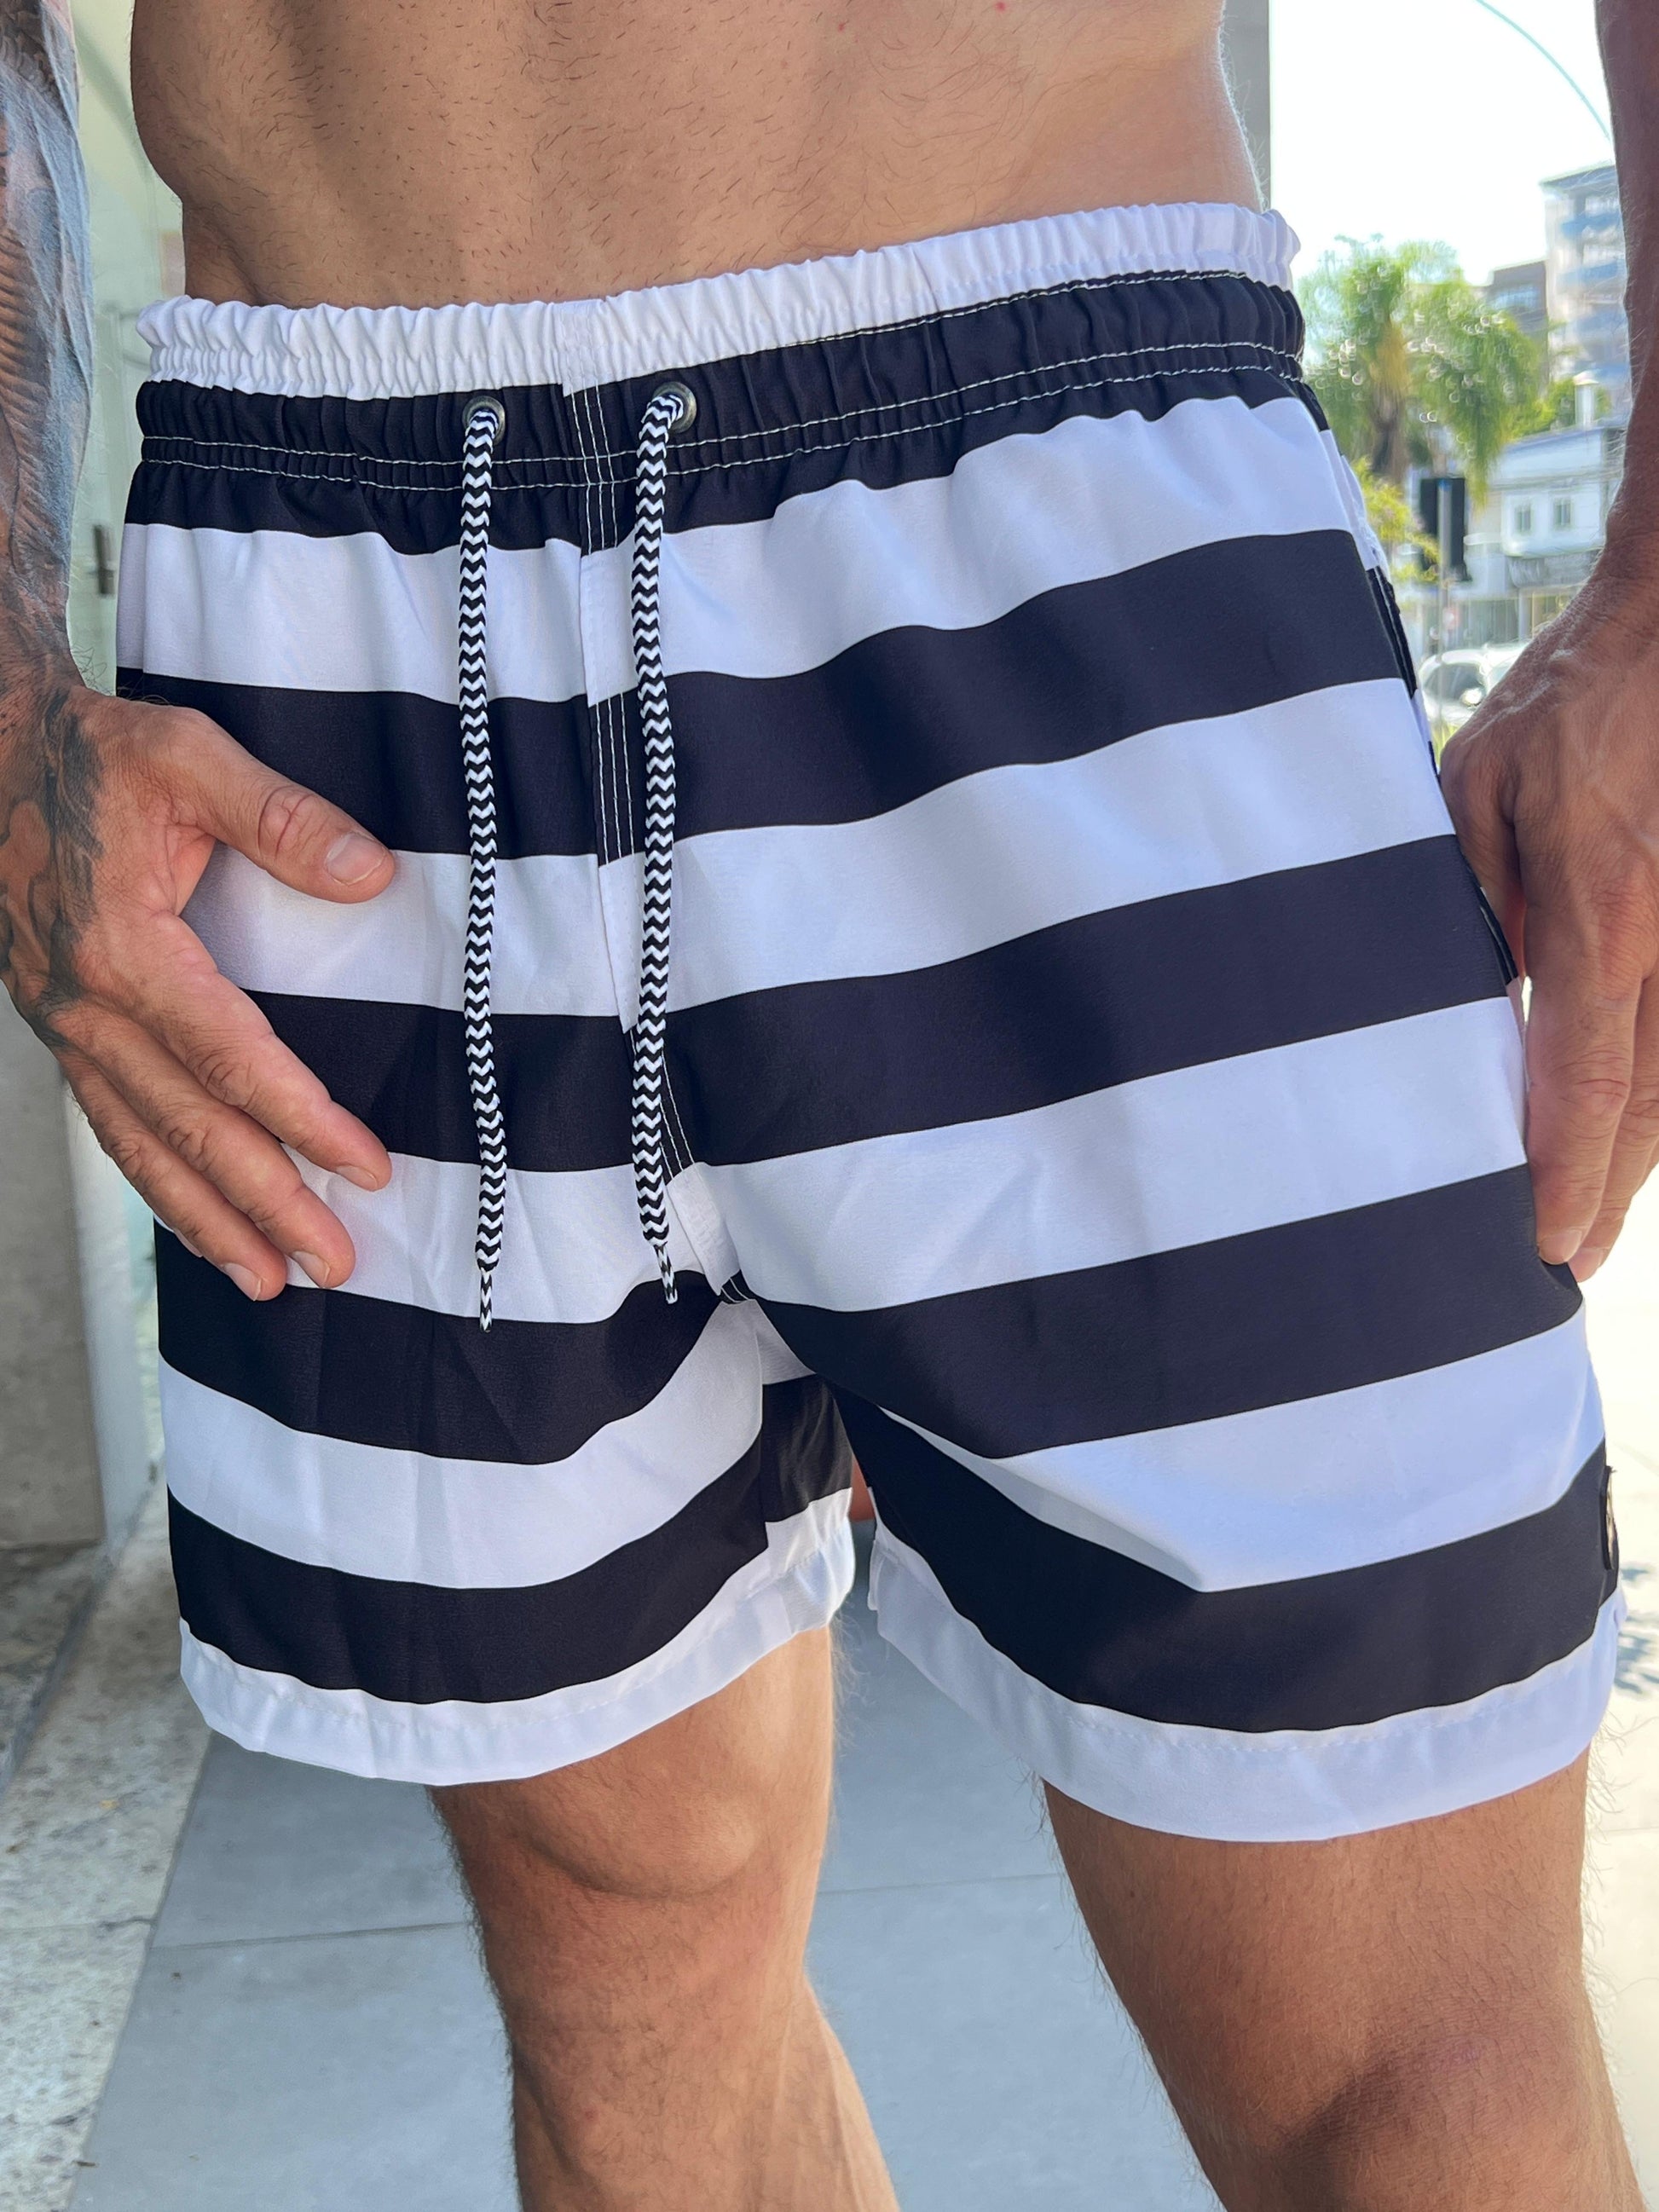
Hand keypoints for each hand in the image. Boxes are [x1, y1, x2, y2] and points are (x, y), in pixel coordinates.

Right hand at [0, 662, 394, 1297]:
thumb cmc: (96, 752)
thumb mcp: (189, 755)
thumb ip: (282, 816)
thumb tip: (371, 875)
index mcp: (122, 946)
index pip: (229, 1058)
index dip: (300, 1120)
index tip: (365, 1166)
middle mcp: (84, 1004)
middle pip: (187, 1127)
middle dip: (264, 1204)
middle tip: (331, 1263)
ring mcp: (64, 1024)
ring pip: (139, 1145)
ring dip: (207, 1220)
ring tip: (269, 1282)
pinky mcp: (60, 1029)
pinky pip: (110, 1124)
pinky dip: (157, 1183)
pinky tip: (200, 1224)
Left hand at [1441, 568, 1658, 1281]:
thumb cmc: (1572, 704)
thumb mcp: (1480, 793)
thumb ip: (1470, 903)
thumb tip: (1458, 1005)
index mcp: (1605, 911)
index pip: (1587, 1081)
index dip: (1567, 1175)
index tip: (1542, 1245)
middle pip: (1653, 1104)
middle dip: (1607, 1193)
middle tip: (1563, 1265)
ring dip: (1641, 1157)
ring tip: (1591, 1220)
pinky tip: (1630, 1137)